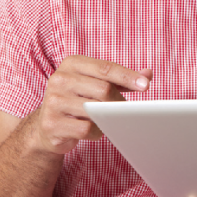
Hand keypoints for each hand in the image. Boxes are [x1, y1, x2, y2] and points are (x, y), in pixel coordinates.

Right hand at [35, 55, 151, 153]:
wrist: (48, 126)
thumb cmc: (79, 100)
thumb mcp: (96, 83)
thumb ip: (121, 79)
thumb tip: (148, 74)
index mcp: (72, 64)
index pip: (105, 68)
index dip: (128, 77)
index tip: (145, 85)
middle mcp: (59, 79)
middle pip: (103, 89)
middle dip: (119, 101)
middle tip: (125, 111)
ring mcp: (53, 101)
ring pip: (95, 110)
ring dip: (107, 118)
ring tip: (106, 119)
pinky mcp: (51, 123)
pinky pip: (86, 129)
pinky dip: (96, 132)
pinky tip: (93, 130)